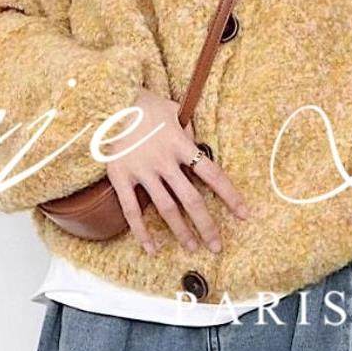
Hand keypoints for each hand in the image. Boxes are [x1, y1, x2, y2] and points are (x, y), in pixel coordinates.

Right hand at [101, 90, 254, 255]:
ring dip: (181, 232)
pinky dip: (142, 232)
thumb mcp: (173, 110)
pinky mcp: (121, 177)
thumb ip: (188, 131)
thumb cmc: (144, 105)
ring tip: (192, 248)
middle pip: (191, 199)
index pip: (213, 175)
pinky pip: (132, 211)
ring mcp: (142, 171)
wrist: (108, 102)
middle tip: (216, 246)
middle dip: (207, 225)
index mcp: (180, 144)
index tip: (243, 215)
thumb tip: (198, 148)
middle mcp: (164, 161)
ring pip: (167, 209)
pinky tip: (152, 248)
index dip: (230, 196)